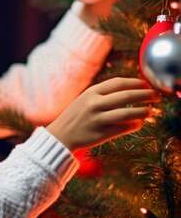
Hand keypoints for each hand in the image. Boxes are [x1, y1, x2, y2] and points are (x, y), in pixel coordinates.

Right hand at [46, 77, 160, 151]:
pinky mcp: (99, 135)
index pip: (118, 83)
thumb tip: (131, 89)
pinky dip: (132, 126)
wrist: (60, 134)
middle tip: (156, 96)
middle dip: (145, 95)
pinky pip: (121, 129)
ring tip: (150, 112)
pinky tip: (138, 124)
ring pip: (126, 114)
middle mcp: (94, 104)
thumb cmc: (76, 115)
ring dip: (142, 112)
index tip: (147, 85)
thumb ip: (105, 94)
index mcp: (91, 92)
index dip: (135, 83)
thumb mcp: (86, 98)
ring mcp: (97, 120)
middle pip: (126, 96)